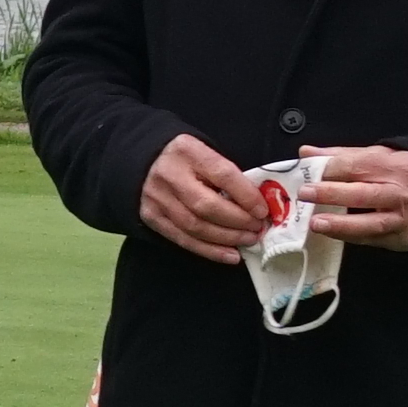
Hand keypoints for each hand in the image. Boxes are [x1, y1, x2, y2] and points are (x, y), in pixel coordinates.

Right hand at [140, 134, 263, 266]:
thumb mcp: (205, 153)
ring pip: (196, 227)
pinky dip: (210, 251)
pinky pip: (184, 240)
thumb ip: (227, 173)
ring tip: (248, 240)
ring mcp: (158, 199)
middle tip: (257, 228)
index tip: (262, 210)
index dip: (246, 195)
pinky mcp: (152, 218)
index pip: (222, 175)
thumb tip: (256, 204)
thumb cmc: (186, 159)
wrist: (145, 162)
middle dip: (238, 221)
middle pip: (207, 206)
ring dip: (227, 238)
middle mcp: (169, 175)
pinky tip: (230, 255)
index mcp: (188, 151)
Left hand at [302, 145, 407, 252]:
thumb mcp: (377, 156)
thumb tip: (305, 152)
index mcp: (395, 166)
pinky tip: (331, 234)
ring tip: (315, 223)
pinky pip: (374, 239)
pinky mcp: (403, 238)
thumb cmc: (400, 174)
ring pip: (372, 223)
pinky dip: (351, 237)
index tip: (306, 172)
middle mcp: (402, 192)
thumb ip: (341, 155)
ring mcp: (404, 218)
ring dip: (342, 225)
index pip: (357, 165)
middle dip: (333, 194)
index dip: (330, 169)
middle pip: (365, 193)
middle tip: (305, 194)